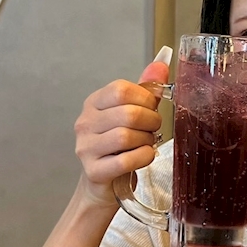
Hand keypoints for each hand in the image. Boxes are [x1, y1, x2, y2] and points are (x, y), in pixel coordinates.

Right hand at [74, 59, 169, 206]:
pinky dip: (142, 157)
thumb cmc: (120, 147)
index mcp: (94, 103)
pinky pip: (125, 160)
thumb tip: (161, 63)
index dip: (145, 100)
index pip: (121, 90)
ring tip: (147, 144)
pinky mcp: (93, 170)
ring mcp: (86, 147)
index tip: (151, 109)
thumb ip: (146, 90)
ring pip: (126, 137)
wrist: (105, 183)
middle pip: (128, 113)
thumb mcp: (133, 114)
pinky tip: (144, 157)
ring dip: (146, 141)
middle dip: (150, 122)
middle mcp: (85, 122)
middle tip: (153, 130)